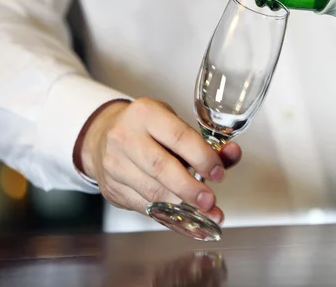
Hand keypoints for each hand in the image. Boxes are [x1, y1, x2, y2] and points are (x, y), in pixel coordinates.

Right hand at [74, 97, 241, 224]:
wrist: (103, 136)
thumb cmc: (147, 128)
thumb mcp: (173, 123)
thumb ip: (205, 142)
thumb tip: (232, 155)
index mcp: (146, 113)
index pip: (179, 137)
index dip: (202, 157)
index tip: (218, 173)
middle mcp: (125, 137)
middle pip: (161, 167)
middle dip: (189, 188)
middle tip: (210, 201)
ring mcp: (115, 164)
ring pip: (151, 191)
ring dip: (182, 208)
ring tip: (206, 215)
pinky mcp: (112, 188)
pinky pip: (144, 207)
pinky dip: (169, 217)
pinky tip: (187, 222)